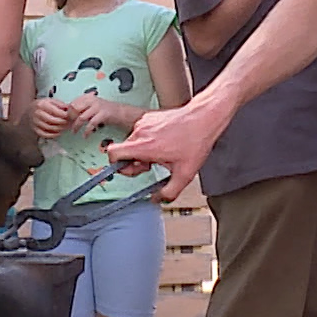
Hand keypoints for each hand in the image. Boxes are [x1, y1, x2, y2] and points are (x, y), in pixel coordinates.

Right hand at [31, 97, 74, 139]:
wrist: (28, 111)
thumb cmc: (42, 105)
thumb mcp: (50, 101)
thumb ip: (60, 104)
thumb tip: (70, 109)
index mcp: (42, 105)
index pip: (56, 111)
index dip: (65, 115)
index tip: (71, 116)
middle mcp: (37, 113)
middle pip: (53, 120)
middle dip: (63, 123)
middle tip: (70, 123)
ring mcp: (35, 122)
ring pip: (49, 128)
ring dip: (59, 129)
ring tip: (65, 128)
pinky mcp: (34, 129)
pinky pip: (44, 134)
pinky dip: (52, 135)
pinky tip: (58, 133)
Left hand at [69, 94, 135, 136]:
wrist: (120, 112)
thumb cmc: (103, 110)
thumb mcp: (92, 106)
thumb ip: (82, 107)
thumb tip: (68, 114)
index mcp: (87, 97)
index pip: (72, 103)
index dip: (68, 112)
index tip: (67, 119)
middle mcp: (92, 100)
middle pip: (74, 109)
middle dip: (70, 118)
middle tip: (69, 125)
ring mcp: (98, 107)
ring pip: (81, 117)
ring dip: (76, 126)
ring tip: (74, 132)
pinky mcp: (103, 114)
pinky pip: (91, 124)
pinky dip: (87, 131)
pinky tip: (85, 136)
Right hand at [106, 94, 235, 202]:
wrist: (203, 118)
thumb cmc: (194, 141)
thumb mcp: (184, 174)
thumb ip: (169, 192)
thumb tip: (158, 199)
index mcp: (144, 146)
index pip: (113, 153)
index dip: (117, 165)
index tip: (130, 170)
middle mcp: (140, 132)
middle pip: (123, 151)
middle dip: (134, 162)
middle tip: (149, 165)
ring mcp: (143, 123)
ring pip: (132, 142)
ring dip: (141, 151)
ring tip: (159, 154)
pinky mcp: (149, 117)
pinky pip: (140, 132)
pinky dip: (147, 140)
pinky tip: (162, 144)